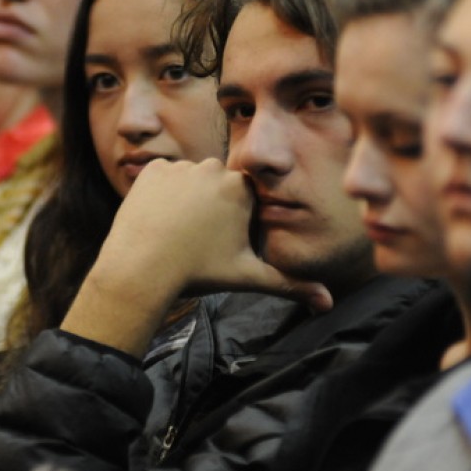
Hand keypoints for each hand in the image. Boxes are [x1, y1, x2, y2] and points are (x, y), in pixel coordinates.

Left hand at [98, 159, 331, 306]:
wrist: (141, 269)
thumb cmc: (198, 273)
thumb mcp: (248, 277)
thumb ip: (290, 285)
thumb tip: (328, 303)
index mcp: (241, 189)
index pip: (246, 196)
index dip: (236, 220)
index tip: (221, 240)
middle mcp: (212, 168)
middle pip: (218, 186)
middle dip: (213, 208)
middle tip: (198, 239)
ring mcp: (180, 166)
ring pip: (192, 181)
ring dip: (188, 199)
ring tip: (178, 231)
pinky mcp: (152, 170)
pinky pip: (164, 177)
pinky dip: (163, 194)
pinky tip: (160, 218)